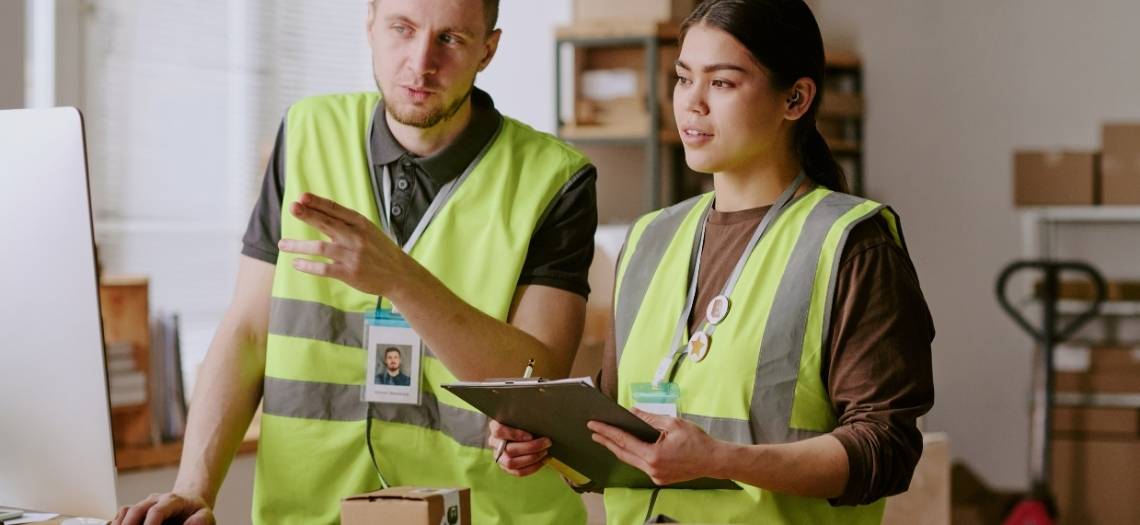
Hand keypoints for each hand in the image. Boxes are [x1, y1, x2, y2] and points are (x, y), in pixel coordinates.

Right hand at [111, 492, 213, 524]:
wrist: (191, 503)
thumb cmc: (196, 513)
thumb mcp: (205, 515)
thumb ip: (199, 521)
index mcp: (173, 500)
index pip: (157, 511)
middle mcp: (155, 500)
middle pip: (136, 510)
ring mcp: (144, 505)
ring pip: (126, 511)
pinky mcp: (137, 511)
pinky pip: (122, 514)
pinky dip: (117, 523)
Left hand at [277, 192, 408, 296]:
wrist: (400, 275)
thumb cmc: (381, 251)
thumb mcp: (369, 231)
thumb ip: (347, 224)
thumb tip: (319, 212)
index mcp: (361, 224)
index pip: (336, 210)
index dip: (318, 202)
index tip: (302, 196)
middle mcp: (356, 238)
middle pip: (327, 223)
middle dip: (308, 215)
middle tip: (292, 207)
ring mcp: (352, 256)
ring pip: (320, 247)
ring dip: (299, 245)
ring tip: (282, 244)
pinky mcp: (350, 273)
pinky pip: (324, 269)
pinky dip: (308, 266)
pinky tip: (296, 263)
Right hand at [488, 419, 550, 476]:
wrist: (522, 431)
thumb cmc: (523, 421)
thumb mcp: (522, 416)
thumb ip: (526, 417)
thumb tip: (541, 420)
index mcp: (495, 427)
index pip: (499, 431)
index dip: (514, 435)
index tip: (530, 436)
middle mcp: (494, 443)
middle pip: (509, 450)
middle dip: (531, 447)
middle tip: (547, 442)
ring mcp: (499, 457)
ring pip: (511, 463)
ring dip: (532, 458)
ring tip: (545, 451)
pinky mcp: (506, 468)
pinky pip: (518, 472)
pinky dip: (534, 467)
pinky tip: (544, 459)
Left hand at [588, 408, 720, 485]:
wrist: (714, 460)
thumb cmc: (696, 440)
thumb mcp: (672, 423)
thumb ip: (649, 418)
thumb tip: (631, 412)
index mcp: (653, 455)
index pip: (623, 441)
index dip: (607, 432)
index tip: (594, 425)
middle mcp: (651, 469)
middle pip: (623, 453)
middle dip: (607, 441)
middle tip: (593, 431)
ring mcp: (655, 476)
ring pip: (631, 461)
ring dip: (618, 449)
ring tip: (605, 438)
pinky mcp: (660, 479)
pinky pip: (641, 465)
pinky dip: (632, 455)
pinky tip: (627, 447)